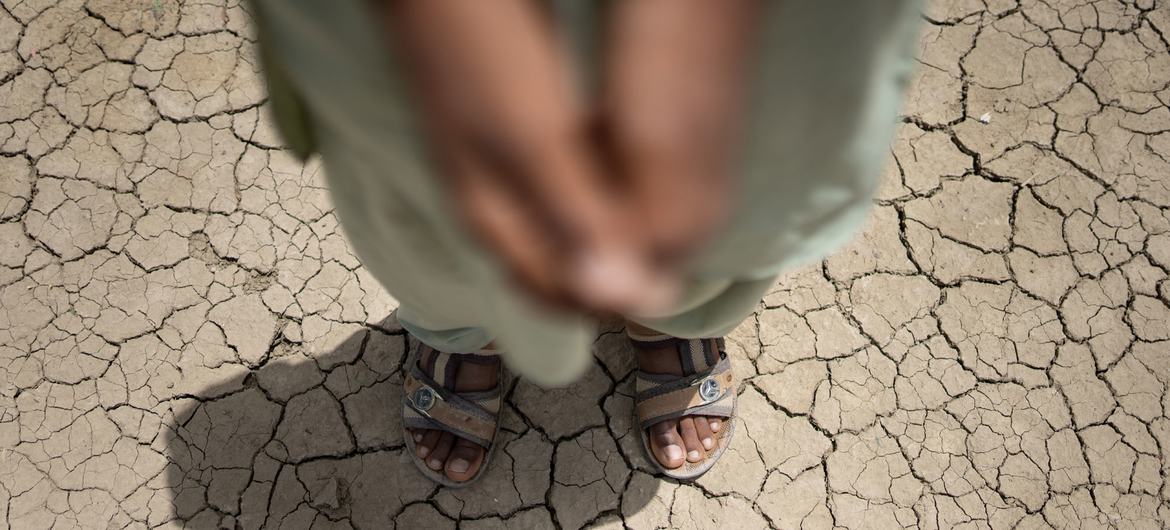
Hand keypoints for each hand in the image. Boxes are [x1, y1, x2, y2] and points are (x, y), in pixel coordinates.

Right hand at [381, 0, 757, 314]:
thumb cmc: (480, 52)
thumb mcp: (533, 140)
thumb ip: (576, 218)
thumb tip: (623, 299)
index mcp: (492, 220)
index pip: (559, 296)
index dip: (618, 294)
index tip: (675, 267)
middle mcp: (497, 203)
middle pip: (566, 265)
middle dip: (620, 262)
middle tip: (678, 234)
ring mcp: (506, 166)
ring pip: (572, 224)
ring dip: (617, 225)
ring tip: (667, 205)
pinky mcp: (521, 129)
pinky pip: (573, 180)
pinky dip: (607, 182)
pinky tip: (635, 159)